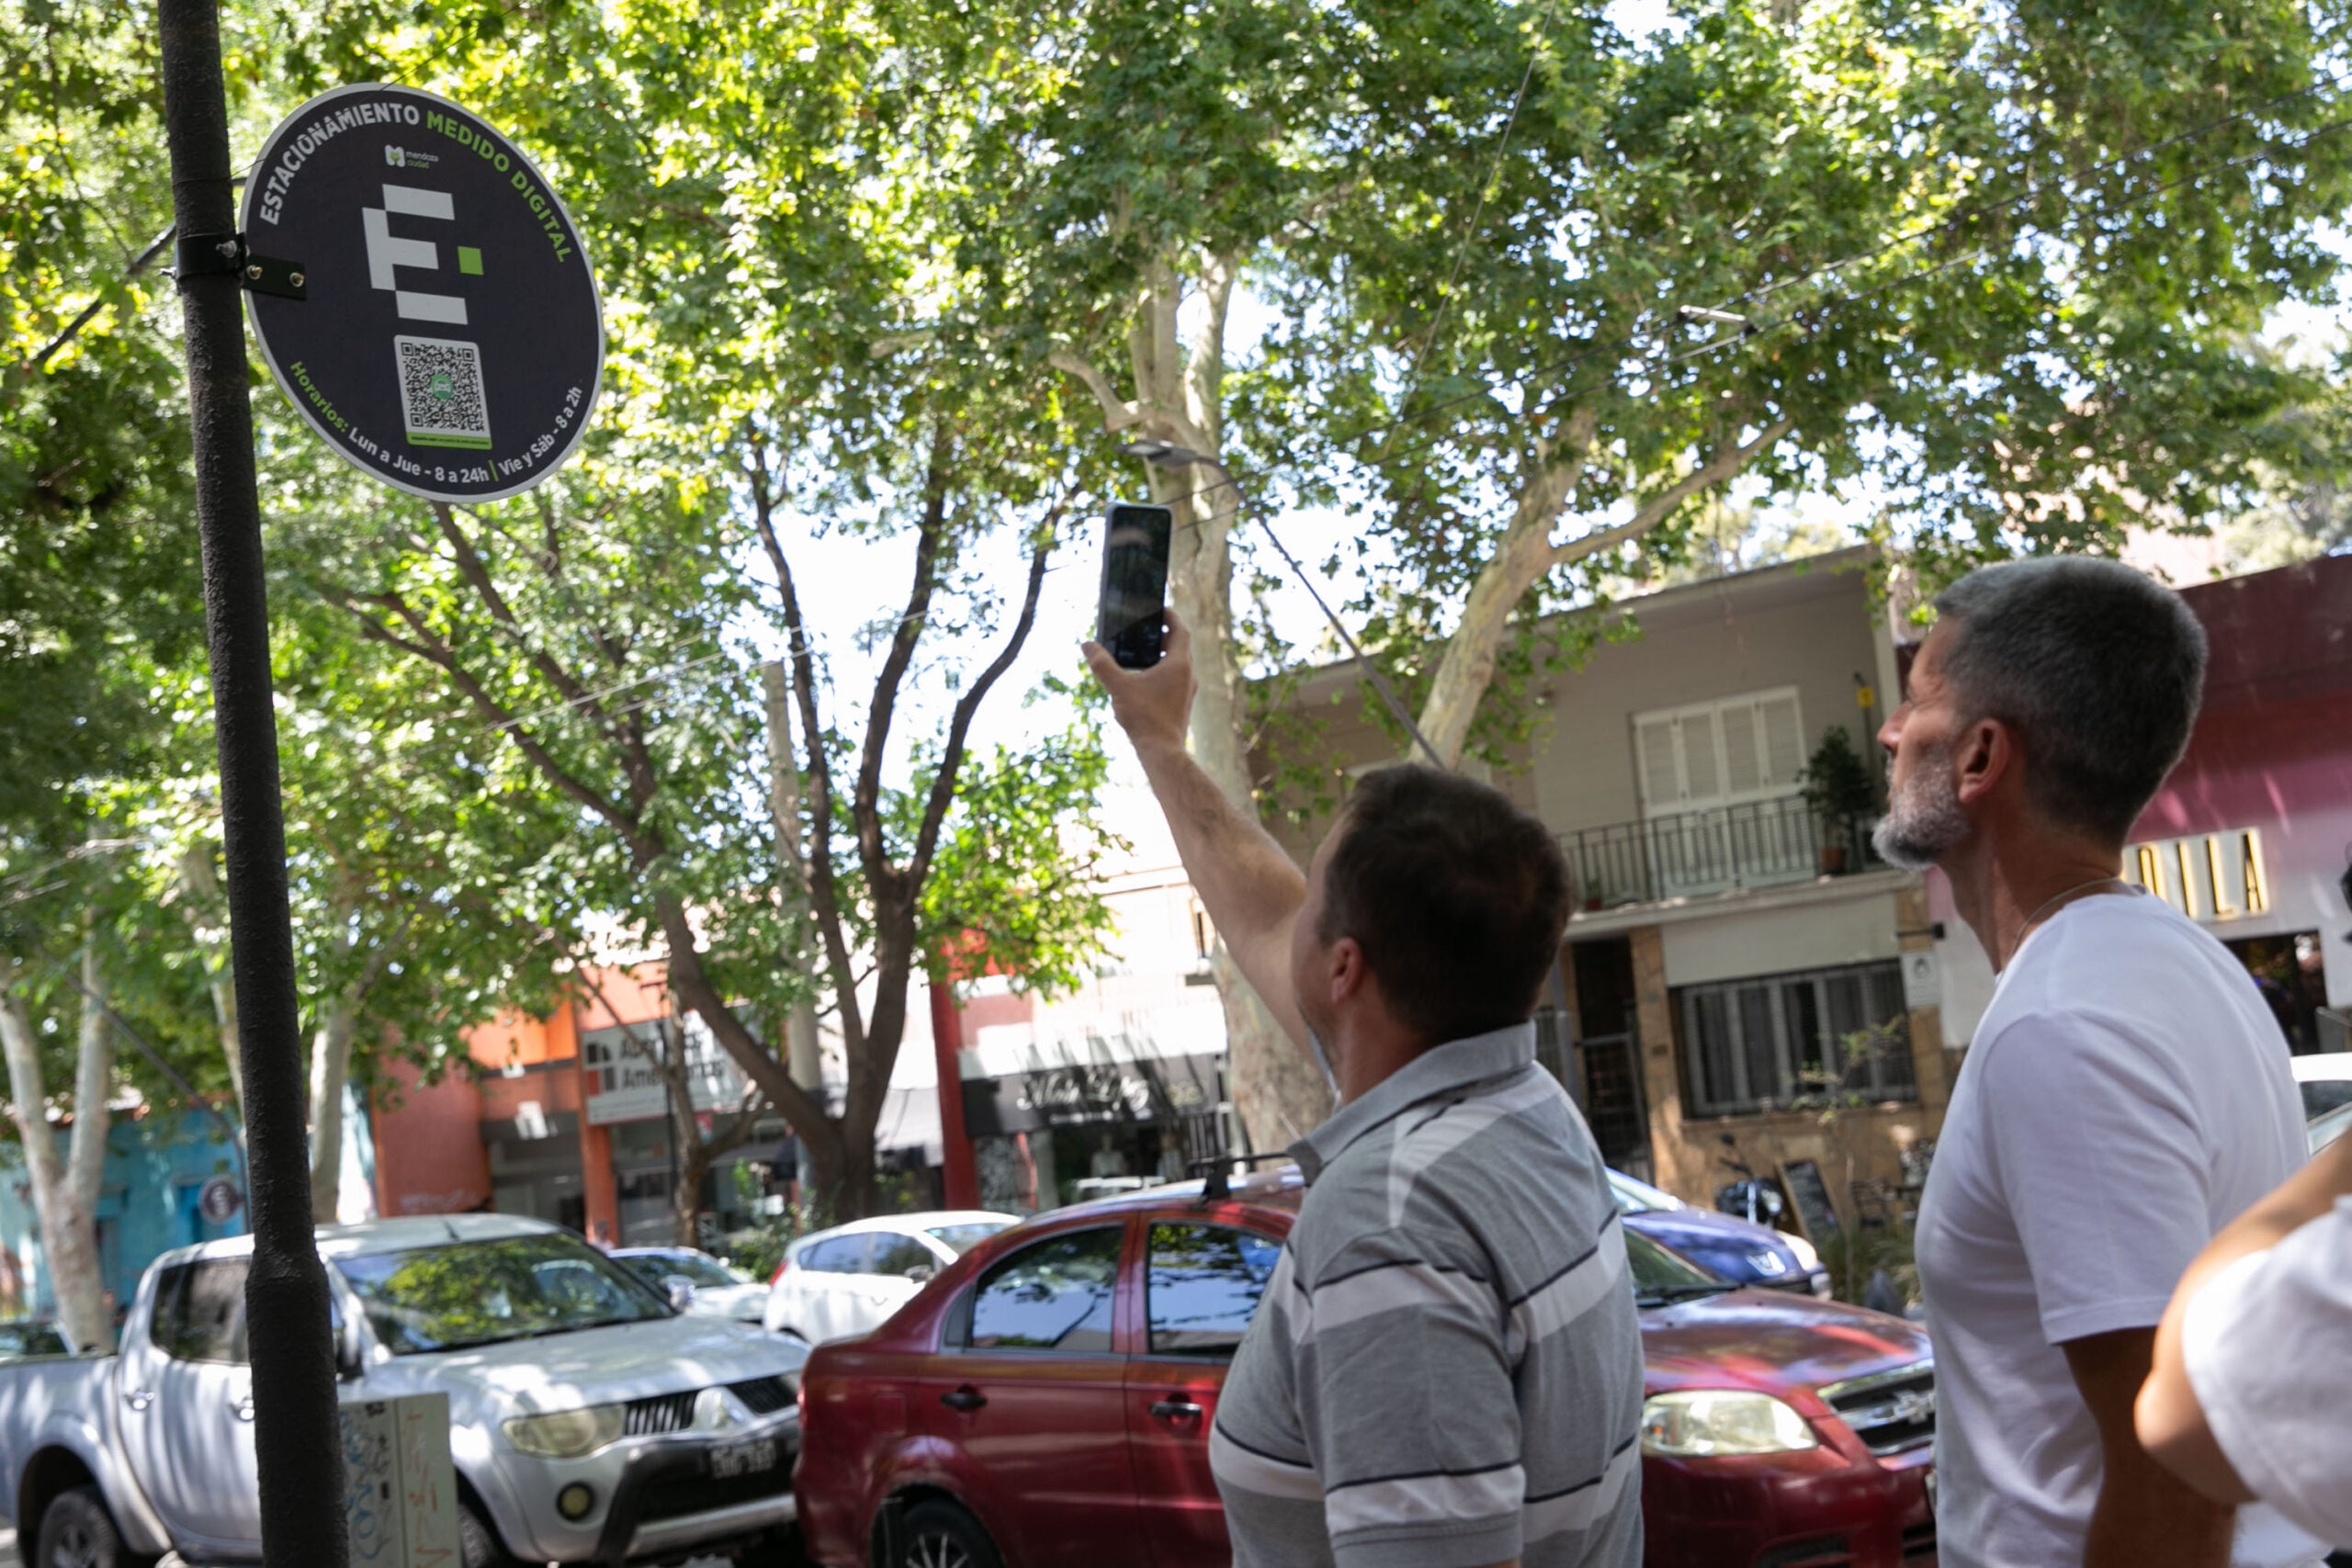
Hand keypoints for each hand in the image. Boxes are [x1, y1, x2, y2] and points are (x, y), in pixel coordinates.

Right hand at [1082, 606, 1194, 756]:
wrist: (1162, 751)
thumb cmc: (1145, 717)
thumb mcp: (1119, 687)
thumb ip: (1102, 665)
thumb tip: (1087, 645)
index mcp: (1179, 664)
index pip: (1180, 630)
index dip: (1171, 616)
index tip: (1160, 609)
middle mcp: (1188, 675)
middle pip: (1179, 646)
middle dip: (1163, 635)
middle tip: (1146, 629)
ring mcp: (1187, 691)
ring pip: (1178, 664)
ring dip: (1163, 655)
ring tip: (1142, 652)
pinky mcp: (1182, 704)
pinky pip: (1175, 680)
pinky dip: (1163, 672)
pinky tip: (1144, 680)